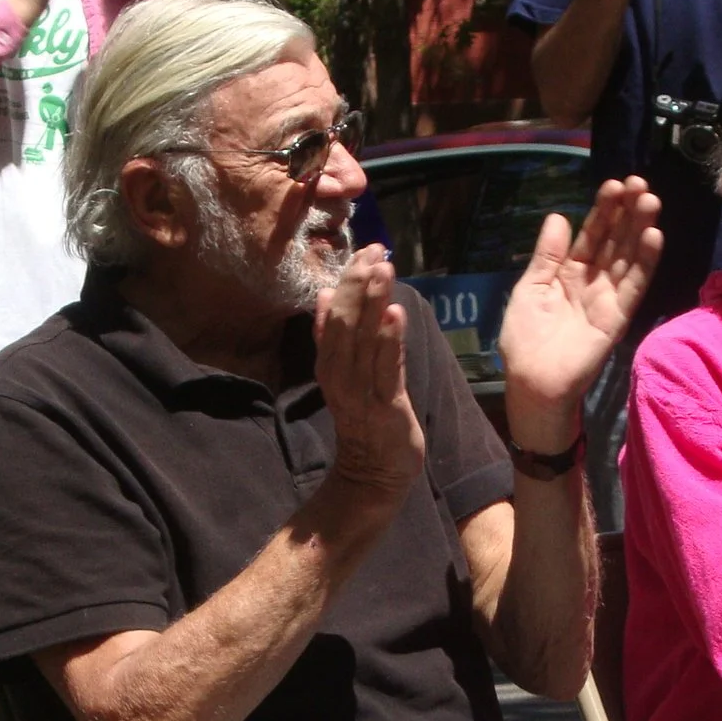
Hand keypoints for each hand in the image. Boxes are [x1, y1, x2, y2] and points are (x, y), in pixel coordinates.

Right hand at [314, 246, 425, 506]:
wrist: (372, 472)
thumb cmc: (364, 419)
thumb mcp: (344, 373)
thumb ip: (334, 336)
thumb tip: (326, 295)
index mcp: (330, 361)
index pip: (336, 311)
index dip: (349, 279)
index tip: (365, 248)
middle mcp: (340, 372)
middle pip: (346, 320)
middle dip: (359, 283)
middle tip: (375, 250)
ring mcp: (361, 390)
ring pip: (363, 339)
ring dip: (373, 302)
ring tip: (383, 269)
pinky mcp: (385, 406)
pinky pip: (386, 369)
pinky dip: (390, 341)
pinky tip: (395, 313)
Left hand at [497, 177, 662, 450]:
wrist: (533, 382)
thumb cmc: (524, 339)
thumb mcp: (530, 288)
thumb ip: (547, 255)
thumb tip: (559, 216)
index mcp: (568, 273)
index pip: (591, 234)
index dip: (604, 210)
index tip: (616, 184)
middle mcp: (592, 281)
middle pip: (615, 241)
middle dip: (627, 212)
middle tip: (641, 183)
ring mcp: (608, 298)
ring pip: (628, 257)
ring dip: (640, 229)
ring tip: (651, 201)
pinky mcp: (618, 317)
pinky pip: (633, 286)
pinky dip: (644, 262)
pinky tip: (653, 237)